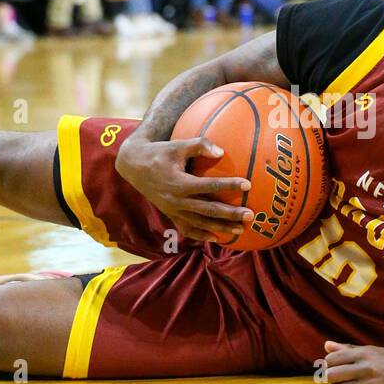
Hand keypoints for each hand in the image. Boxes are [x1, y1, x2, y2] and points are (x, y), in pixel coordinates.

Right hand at [115, 136, 251, 241]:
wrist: (134, 166)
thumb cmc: (160, 152)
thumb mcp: (177, 145)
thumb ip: (199, 145)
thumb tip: (221, 151)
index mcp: (179, 182)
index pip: (208, 186)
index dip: (228, 185)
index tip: (247, 185)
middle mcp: (176, 200)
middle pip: (208, 210)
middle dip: (230, 214)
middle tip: (250, 215)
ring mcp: (173, 210)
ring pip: (200, 222)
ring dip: (220, 227)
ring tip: (240, 230)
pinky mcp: (170, 214)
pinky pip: (187, 229)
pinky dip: (201, 235)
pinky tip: (216, 238)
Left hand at [319, 341, 383, 383]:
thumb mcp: (376, 352)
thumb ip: (350, 349)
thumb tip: (326, 345)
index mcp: (366, 353)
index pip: (333, 359)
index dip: (327, 365)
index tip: (329, 369)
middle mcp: (367, 368)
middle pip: (331, 375)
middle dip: (327, 379)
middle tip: (331, 382)